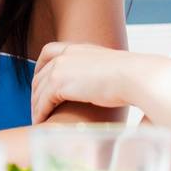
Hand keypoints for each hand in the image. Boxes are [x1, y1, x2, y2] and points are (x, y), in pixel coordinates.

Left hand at [31, 43, 162, 122]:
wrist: (134, 76)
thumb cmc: (132, 77)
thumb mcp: (111, 69)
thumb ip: (100, 74)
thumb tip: (105, 88)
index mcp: (79, 48)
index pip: (49, 51)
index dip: (40, 67)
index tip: (39, 81)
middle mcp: (67, 54)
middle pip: (40, 73)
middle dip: (36, 91)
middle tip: (37, 108)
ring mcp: (61, 67)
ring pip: (38, 89)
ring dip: (36, 105)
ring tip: (39, 120)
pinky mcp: (58, 83)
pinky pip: (42, 100)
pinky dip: (39, 112)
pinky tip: (41, 122)